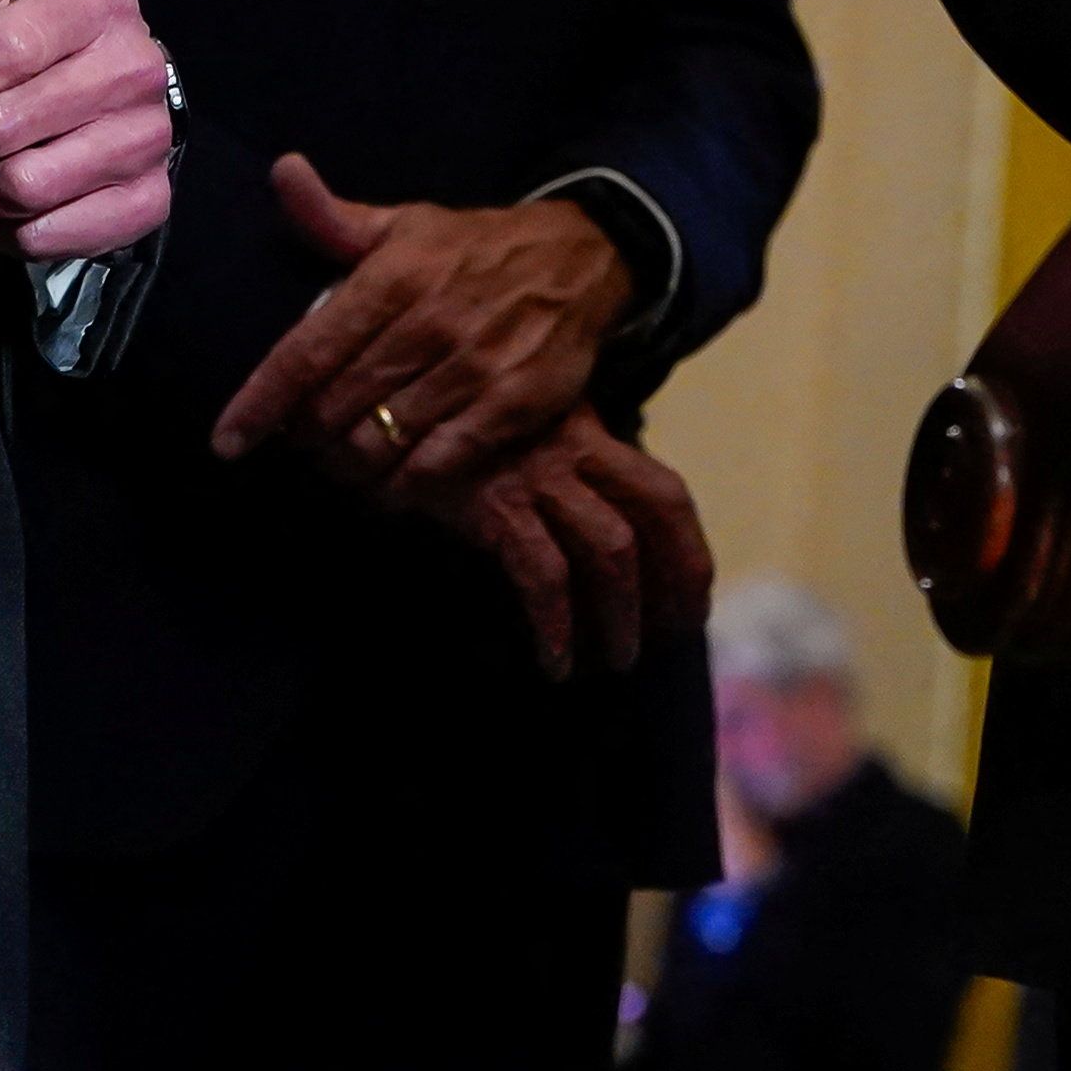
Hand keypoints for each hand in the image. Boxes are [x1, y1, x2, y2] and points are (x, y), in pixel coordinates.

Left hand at [0, 0, 172, 263]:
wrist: (119, 83)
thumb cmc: (42, 43)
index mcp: (97, 2)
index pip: (7, 52)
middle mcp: (135, 67)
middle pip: (3, 125)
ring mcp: (148, 137)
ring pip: (21, 187)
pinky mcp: (150, 199)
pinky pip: (48, 235)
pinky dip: (1, 232)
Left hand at [207, 161, 631, 490]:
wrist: (582, 258)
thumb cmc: (474, 247)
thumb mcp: (405, 223)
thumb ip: (334, 216)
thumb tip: (281, 172)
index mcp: (393, 278)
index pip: (308, 351)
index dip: (261, 402)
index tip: (227, 441)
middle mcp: (429, 324)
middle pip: (337, 407)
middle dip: (309, 436)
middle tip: (308, 441)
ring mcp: (473, 368)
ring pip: (382, 441)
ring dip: (352, 464)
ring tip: (347, 463)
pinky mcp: (512, 405)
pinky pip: (437, 465)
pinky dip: (407, 484)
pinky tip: (396, 483)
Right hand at [320, 407, 708, 679]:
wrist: (378, 408)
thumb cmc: (446, 433)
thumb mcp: (515, 439)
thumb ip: (556, 474)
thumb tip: (597, 545)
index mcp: (588, 434)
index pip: (663, 492)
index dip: (688, 551)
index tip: (693, 603)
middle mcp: (574, 450)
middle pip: (659, 508)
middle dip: (677, 579)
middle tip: (672, 637)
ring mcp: (537, 475)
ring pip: (610, 546)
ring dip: (620, 614)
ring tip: (613, 663)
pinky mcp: (493, 504)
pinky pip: (542, 572)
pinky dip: (555, 624)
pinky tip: (552, 662)